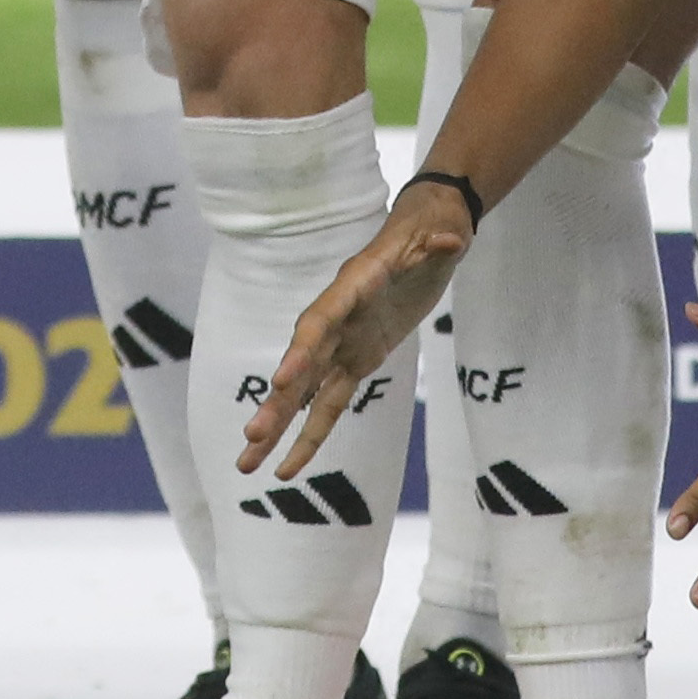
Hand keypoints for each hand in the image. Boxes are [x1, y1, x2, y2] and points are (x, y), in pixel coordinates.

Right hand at [238, 192, 457, 478]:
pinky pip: (328, 405)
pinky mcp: (355, 362)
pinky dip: (309, 434)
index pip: (321, 321)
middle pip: (302, 364)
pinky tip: (287, 466)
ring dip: (276, 427)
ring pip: (303, 393)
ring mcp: (342, 343)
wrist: (427, 233)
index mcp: (351, 288)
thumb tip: (450, 242)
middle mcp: (337, 318)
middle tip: (253, 434)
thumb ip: (438, 244)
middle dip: (278, 401)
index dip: (302, 350)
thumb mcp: (440, 236)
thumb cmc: (431, 232)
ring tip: (246, 464)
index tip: (282, 382)